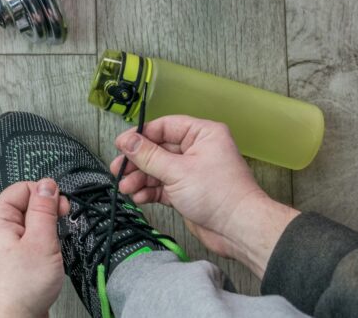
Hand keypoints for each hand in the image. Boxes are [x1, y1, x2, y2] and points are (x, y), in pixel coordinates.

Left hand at [0, 179, 70, 317]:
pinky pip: (29, 243)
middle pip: (26, 206)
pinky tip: (48, 260)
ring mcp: (3, 247)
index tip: (60, 207)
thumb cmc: (21, 287)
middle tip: (60, 228)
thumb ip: (44, 210)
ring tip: (51, 250)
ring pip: (30, 226)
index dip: (44, 194)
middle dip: (47, 215)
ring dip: (46, 233)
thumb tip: (47, 185)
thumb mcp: (40, 241)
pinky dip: (42, 247)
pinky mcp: (12, 262)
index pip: (22, 188)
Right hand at [111, 115, 299, 277]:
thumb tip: (127, 141)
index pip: (164, 127)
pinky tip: (139, 196)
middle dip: (137, 162)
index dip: (141, 136)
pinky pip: (162, 186)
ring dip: (140, 179)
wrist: (238, 230)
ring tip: (126, 188)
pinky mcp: (186, 191)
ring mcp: (191, 171)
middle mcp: (197, 150)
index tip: (121, 145)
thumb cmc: (221, 196)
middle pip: (157, 149)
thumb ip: (148, 156)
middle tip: (119, 169)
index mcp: (202, 134)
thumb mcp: (177, 171)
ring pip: (157, 169)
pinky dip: (149, 191)